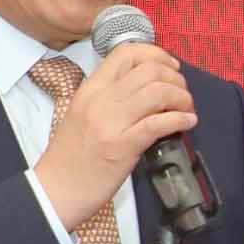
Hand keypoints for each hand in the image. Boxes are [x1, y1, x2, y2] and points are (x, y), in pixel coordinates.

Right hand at [35, 41, 194, 230]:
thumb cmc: (70, 156)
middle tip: (182, 94)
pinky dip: (180, 119)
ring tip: (186, 110)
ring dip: (182, 98)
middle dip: (176, 79)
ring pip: (158, 92)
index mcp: (91, 90)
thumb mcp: (82, 114)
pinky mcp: (123, 147)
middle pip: (149, 70)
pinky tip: (187, 123)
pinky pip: (159, 123)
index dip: (156, 54)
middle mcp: (101, 100)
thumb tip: (145, 88)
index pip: (125, 53)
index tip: (171, 67)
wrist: (55, 190)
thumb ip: (109, 97)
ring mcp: (111, 123)